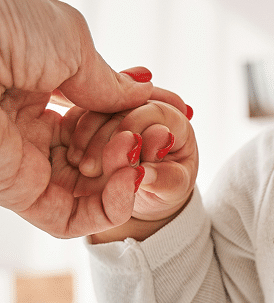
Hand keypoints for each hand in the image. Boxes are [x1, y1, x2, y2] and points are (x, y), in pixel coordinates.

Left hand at [0, 0, 159, 234]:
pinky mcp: (13, 191)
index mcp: (35, 84)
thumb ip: (110, 80)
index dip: (138, 116)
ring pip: (90, 191)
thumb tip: (144, 96)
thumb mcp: (71, 42)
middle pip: (99, 154)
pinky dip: (111, 207)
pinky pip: (69, 218)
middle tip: (157, 131)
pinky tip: (130, 177)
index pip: (99, 115)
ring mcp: (20, 160)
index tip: (176, 108)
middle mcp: (26, 125)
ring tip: (137, 149)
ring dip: (128, 175)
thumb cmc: (3, 20)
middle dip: (138, 146)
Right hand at [61, 99, 198, 242]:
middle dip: (104, 135)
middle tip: (90, 168)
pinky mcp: (98, 116)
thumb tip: (145, 175)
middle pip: (122, 106)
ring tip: (78, 165)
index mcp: (176, 121)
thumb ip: (164, 179)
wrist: (152, 195)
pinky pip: (79, 113)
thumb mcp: (173, 188)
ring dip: (84, 134)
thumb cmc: (169, 188)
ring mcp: (121, 110)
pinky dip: (71, 131)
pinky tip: (67, 154)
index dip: (134, 127)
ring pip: (98, 108)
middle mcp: (148, 108)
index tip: (118, 153)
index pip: (154, 110)